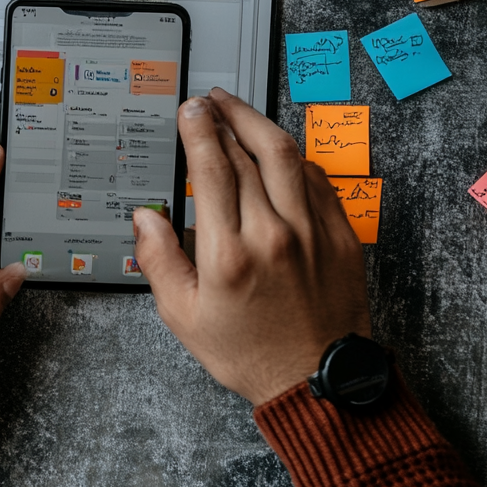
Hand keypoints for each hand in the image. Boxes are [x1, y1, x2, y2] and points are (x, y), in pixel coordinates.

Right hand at [133, 89, 370, 405]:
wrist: (317, 383)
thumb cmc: (251, 354)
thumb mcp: (185, 318)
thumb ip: (160, 261)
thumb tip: (146, 217)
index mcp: (230, 254)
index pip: (212, 170)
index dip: (199, 131)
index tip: (190, 110)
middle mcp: (273, 235)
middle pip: (246, 154)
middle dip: (223, 119)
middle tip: (208, 103)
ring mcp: (312, 232)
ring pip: (285, 155)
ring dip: (258, 123)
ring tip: (238, 109)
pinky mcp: (339, 236)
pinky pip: (316, 178)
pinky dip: (293, 156)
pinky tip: (277, 148)